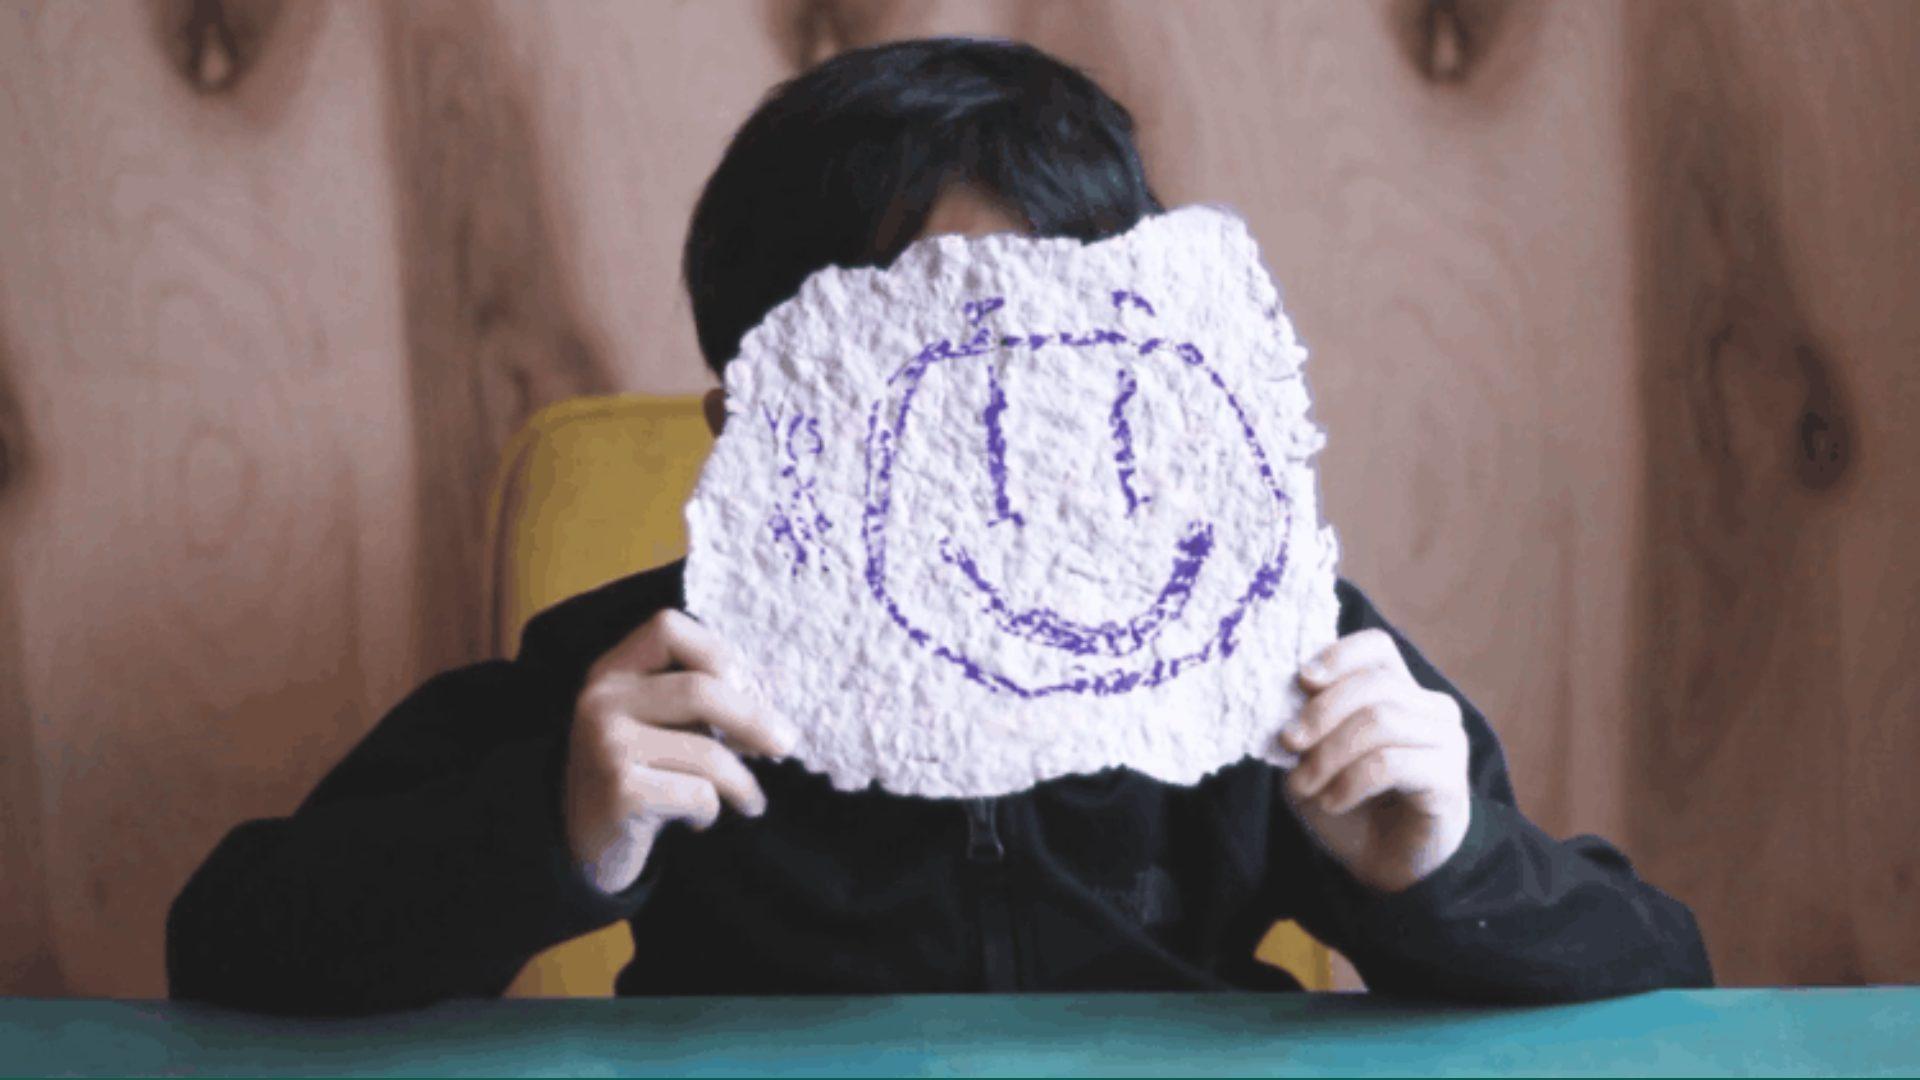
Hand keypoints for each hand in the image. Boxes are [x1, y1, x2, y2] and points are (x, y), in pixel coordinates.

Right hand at [564, 610, 796, 894]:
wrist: (583, 847)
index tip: (742, 685)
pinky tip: (700, 820)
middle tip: (785, 745)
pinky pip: (698, 793)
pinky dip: (713, 810)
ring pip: (707, 751)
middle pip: (701, 689)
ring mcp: (606, 746)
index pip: (667, 627)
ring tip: (751, 800)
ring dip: (743, 782)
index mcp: (611, 672)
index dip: (716, 651)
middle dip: (755, 719)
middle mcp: (601, 700)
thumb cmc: (637, 774)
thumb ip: (698, 699)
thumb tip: (773, 694)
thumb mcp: (654, 723)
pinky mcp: (620, 792)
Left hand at [1279, 629, 1471, 893]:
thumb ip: (1305, 726)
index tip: (1302, 679)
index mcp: (1399, 691)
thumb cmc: (1349, 804)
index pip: (1377, 647)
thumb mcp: (1314, 758)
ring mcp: (1445, 741)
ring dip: (1329, 753)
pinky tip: (1331, 802)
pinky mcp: (1449, 779)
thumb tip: (1281, 701)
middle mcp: (1431, 707)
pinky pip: (1391, 764)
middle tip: (1288, 744)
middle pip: (1374, 684)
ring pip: (1381, 721)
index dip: (1339, 655)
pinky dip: (1350, 781)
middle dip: (1321, 712)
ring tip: (1304, 785)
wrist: (1386, 865)